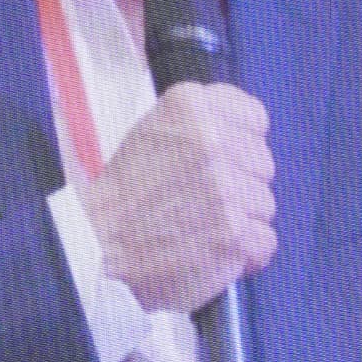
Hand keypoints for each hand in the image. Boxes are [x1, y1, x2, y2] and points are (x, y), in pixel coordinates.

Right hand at [78, 80, 274, 314]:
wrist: (97, 247)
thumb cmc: (124, 197)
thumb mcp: (153, 132)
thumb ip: (201, 125)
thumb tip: (245, 133)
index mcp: (190, 107)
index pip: (254, 117)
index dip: (239, 145)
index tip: (220, 162)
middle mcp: (211, 141)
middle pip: (262, 163)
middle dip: (239, 185)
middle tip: (197, 200)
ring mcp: (226, 188)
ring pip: (264, 204)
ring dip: (239, 221)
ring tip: (197, 226)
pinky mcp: (234, 233)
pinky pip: (265, 242)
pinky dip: (243, 255)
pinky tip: (210, 250)